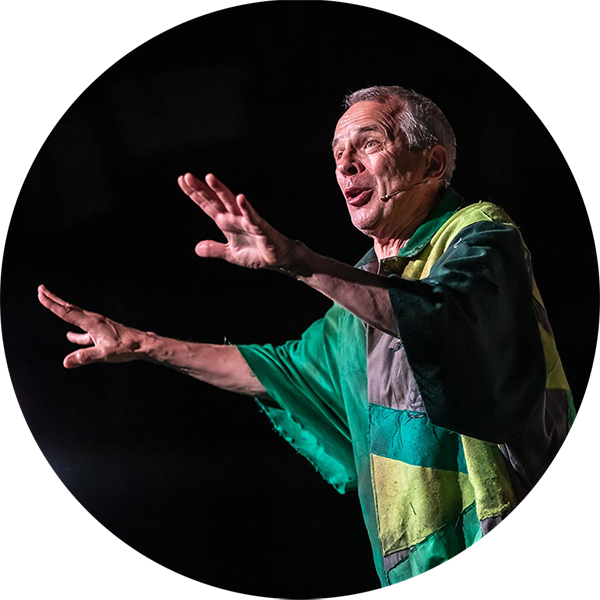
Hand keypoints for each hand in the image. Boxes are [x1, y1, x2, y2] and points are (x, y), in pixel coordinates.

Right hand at [37, 285, 141, 368]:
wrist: (142, 344)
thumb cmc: (125, 347)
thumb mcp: (103, 354)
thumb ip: (84, 357)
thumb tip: (66, 362)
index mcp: (92, 323)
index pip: (67, 312)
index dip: (52, 304)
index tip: (41, 295)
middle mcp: (94, 320)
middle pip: (69, 308)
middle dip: (54, 299)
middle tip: (41, 289)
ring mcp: (98, 325)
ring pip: (75, 317)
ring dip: (62, 311)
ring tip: (52, 305)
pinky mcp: (102, 331)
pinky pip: (83, 329)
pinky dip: (74, 330)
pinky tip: (70, 336)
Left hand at [178, 172, 295, 269]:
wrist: (278, 259)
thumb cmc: (257, 253)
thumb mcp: (231, 254)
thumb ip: (214, 249)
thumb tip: (197, 249)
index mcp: (226, 223)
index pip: (207, 205)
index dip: (195, 194)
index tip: (182, 180)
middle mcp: (234, 217)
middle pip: (215, 200)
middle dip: (202, 188)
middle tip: (187, 176)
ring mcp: (247, 220)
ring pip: (231, 202)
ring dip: (221, 190)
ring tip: (209, 178)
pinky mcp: (260, 227)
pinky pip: (252, 216)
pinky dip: (246, 207)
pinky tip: (240, 197)